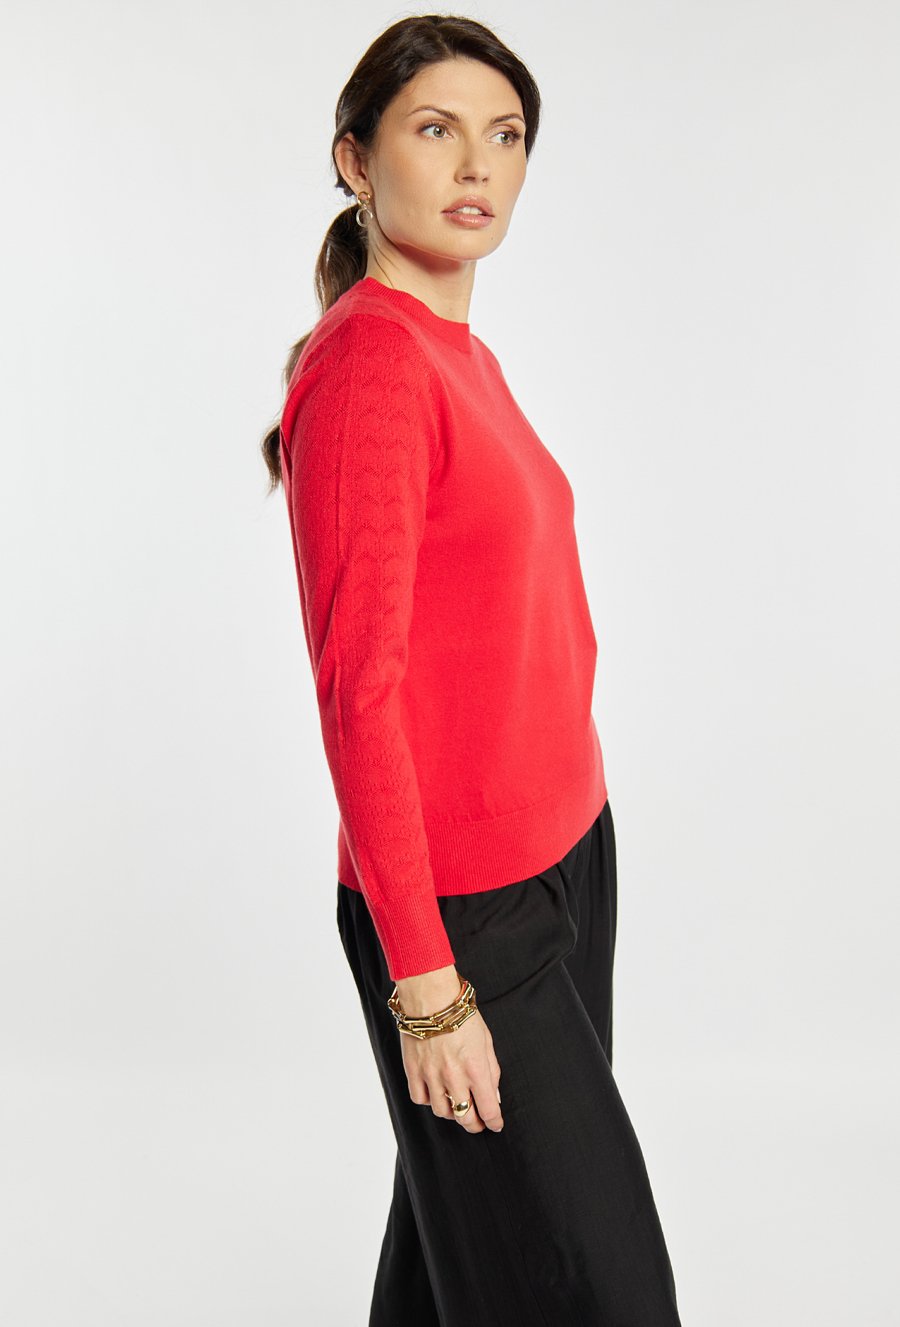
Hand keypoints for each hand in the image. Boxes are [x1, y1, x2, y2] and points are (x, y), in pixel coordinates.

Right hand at [395, 967, 503, 1134]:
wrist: (432, 998)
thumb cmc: (461, 1015)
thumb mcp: (486, 1040)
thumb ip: (492, 1070)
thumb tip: (493, 1095)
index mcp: (476, 1069)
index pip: (488, 1109)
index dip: (494, 1122)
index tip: (496, 1124)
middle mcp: (454, 1077)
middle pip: (465, 1117)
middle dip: (474, 1125)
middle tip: (477, 1123)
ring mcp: (431, 1075)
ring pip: (442, 1112)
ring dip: (452, 1113)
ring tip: (456, 1104)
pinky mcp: (413, 1070)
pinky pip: (420, 1098)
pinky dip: (428, 1100)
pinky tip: (435, 1093)